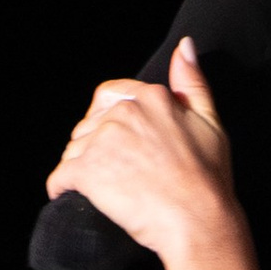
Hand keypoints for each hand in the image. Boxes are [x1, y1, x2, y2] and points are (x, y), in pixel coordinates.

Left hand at [46, 41, 237, 261]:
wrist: (200, 223)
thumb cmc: (209, 181)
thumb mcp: (210, 122)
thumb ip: (192, 82)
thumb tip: (185, 46)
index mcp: (150, 98)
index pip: (108, 98)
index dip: (111, 123)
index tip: (122, 147)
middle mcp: (123, 113)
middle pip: (89, 126)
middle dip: (96, 148)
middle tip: (119, 175)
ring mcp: (103, 141)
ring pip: (74, 150)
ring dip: (82, 169)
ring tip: (106, 191)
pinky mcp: (86, 171)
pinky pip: (60, 177)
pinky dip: (63, 189)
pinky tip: (75, 197)